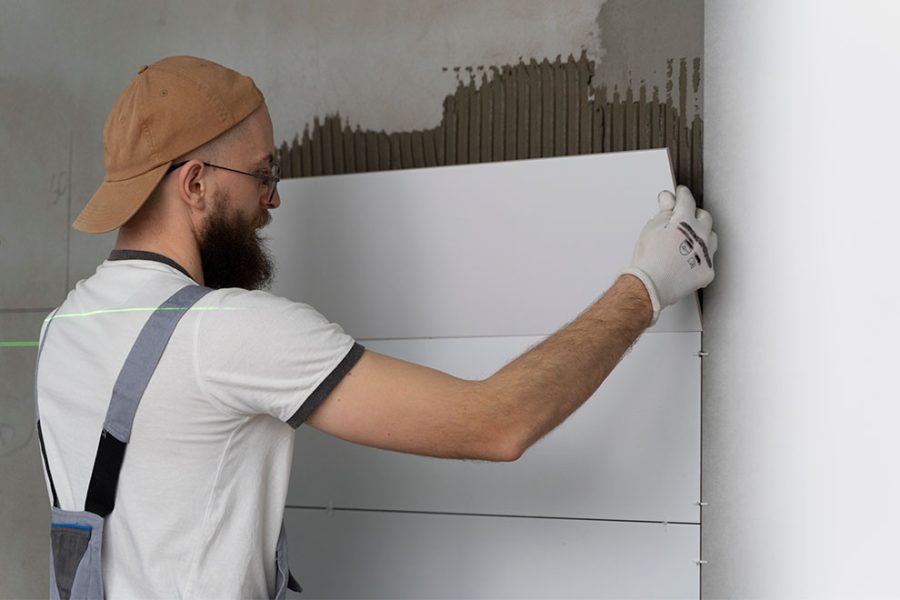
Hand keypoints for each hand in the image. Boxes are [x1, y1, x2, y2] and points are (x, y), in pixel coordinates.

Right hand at [621, 185, 717, 325]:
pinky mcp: (707, 271)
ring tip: (688, 241)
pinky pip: (708, 259)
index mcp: (684, 221)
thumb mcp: (651, 229)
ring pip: (711, 237)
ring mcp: (706, 254)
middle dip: (694, 215)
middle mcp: (700, 235)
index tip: (680, 194)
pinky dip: (700, 257)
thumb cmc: (647, 260)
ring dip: (702, 235)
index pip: (687, 200)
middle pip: (704, 217)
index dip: (682, 194)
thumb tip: (668, 198)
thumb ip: (664, 212)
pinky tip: (689, 260)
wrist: (649, 286)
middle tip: (683, 219)